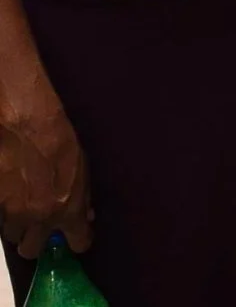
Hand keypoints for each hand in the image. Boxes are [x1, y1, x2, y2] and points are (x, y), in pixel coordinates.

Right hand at [0, 80, 91, 258]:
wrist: (28, 126)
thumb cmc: (60, 141)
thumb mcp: (82, 167)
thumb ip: (83, 196)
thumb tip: (86, 215)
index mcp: (69, 210)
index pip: (79, 243)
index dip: (78, 239)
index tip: (74, 234)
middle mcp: (41, 219)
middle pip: (32, 251)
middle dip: (36, 240)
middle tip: (39, 224)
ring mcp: (16, 214)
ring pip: (13, 236)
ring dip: (19, 225)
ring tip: (24, 205)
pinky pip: (1, 220)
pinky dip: (6, 213)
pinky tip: (12, 194)